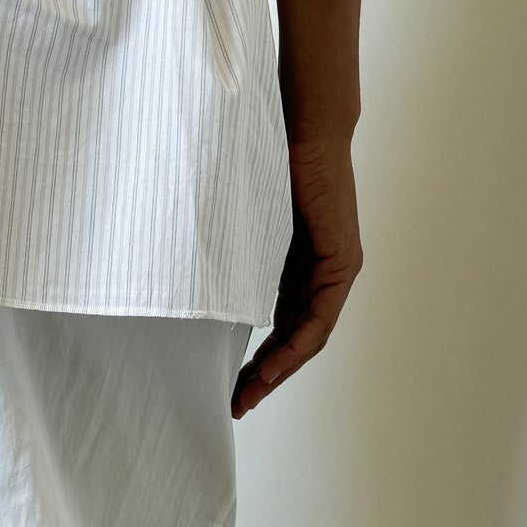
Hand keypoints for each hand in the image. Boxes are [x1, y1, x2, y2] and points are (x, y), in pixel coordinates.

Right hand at [232, 125, 360, 417]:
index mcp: (295, 265)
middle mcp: (319, 272)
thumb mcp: (238, 222)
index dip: (256, 359)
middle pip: (293, 339)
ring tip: (248, 395)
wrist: (298, 122)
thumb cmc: (260, 159)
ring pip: (307, 336)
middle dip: (264, 376)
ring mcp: (335, 269)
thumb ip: (229, 254)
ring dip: (278, 370)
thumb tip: (183, 281)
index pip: (278, 324)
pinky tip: (271, 366)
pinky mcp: (343, 262)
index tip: (228, 386)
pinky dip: (296, 346)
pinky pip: (320, 318)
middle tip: (235, 404)